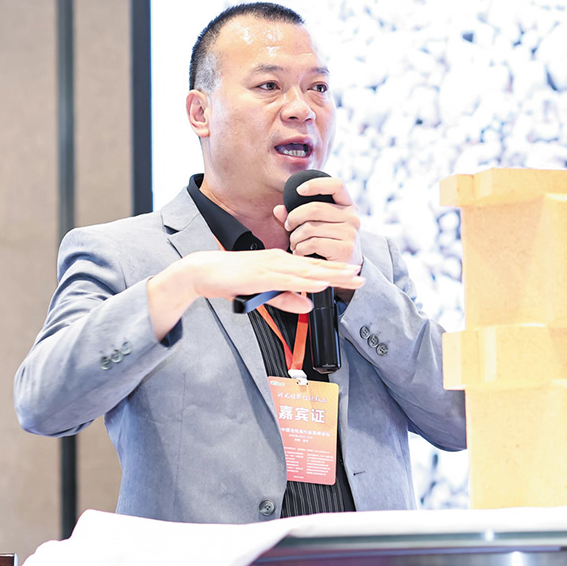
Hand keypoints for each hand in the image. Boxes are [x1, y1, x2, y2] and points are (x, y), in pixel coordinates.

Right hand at [147, 249, 362, 339]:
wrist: (204, 271)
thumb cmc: (230, 279)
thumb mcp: (263, 292)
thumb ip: (285, 298)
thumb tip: (308, 305)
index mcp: (280, 263)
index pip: (313, 269)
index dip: (335, 272)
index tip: (354, 276)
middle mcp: (280, 260)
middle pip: (316, 268)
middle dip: (340, 273)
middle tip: (362, 276)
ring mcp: (272, 266)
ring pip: (307, 271)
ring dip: (330, 274)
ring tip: (350, 276)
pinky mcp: (262, 274)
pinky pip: (288, 278)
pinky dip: (306, 281)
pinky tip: (320, 284)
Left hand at [272, 176, 362, 266]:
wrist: (345, 270)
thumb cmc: (327, 244)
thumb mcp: (314, 226)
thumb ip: (296, 216)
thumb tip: (278, 209)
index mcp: (348, 205)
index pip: (336, 185)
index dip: (317, 184)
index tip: (299, 190)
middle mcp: (352, 217)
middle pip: (315, 208)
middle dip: (294, 217)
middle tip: (288, 227)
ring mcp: (351, 233)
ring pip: (310, 228)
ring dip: (295, 238)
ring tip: (294, 244)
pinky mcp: (345, 249)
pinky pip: (312, 243)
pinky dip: (300, 249)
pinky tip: (300, 252)